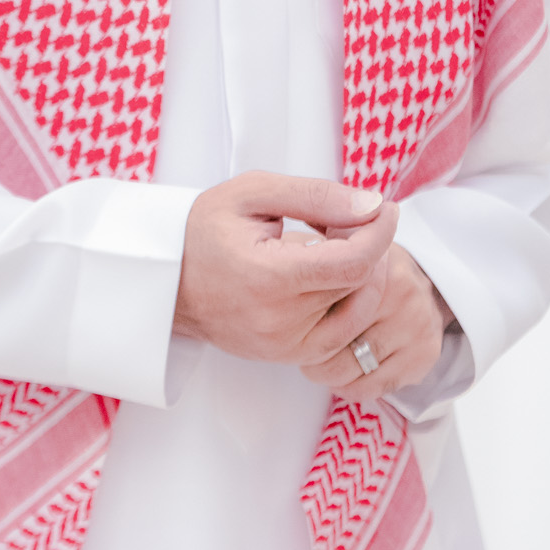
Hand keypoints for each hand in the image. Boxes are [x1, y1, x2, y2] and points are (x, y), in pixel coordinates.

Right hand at [173, 173, 399, 364]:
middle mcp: (279, 321)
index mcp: (269, 277)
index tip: (385, 208)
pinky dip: (349, 302)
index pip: (352, 262)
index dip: (380, 233)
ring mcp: (284, 346)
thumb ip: (315, 196)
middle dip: (371, 247)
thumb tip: (370, 206)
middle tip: (352, 217)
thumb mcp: (253, 193)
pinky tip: (331, 274)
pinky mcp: (286, 356)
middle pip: (359, 286)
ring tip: (341, 243)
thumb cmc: (202, 230)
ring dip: (364, 277)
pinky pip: (340, 334)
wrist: (164, 280)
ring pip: (357, 313)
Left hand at [300, 246, 452, 407]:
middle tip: (301, 348)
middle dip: (310, 351)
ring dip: (327, 372)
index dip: (301, 317)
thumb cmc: (373, 271)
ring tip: (319, 363)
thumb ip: (315, 255)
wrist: (431, 285)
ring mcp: (416, 326)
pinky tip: (343, 376)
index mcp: (376, 265)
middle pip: (336, 339)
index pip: (325, 301)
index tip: (291, 322)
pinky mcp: (424, 356)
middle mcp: (401, 294)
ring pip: (351, 368)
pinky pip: (374, 387)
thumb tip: (276, 265)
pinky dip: (351, 386)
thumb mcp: (346, 247)